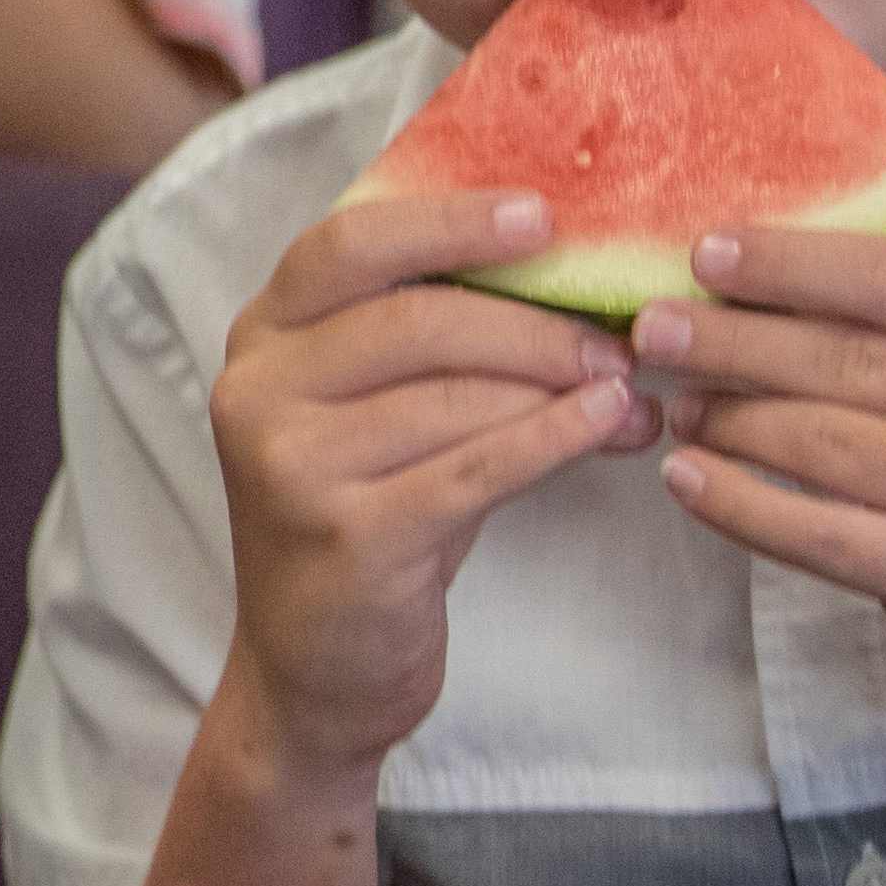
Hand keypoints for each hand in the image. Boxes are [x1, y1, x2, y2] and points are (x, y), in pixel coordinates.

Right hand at [206, 192, 647, 783]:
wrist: (313, 669)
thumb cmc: (367, 518)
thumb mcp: (369, 414)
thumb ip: (424, 341)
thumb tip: (561, 271)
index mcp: (260, 338)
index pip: (346, 245)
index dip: (446, 223)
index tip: (541, 216)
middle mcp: (257, 391)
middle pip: (414, 320)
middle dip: (534, 326)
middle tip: (620, 343)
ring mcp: (291, 466)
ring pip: (455, 396)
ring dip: (562, 391)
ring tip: (628, 399)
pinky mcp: (348, 536)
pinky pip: (475, 468)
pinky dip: (554, 440)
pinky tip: (609, 429)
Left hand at [641, 226, 885, 710]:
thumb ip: (877, 327)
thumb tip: (740, 269)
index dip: (794, 265)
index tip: (705, 256)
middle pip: (850, 361)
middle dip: (736, 342)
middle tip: (654, 330)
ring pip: (827, 441)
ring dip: (733, 419)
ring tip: (679, 409)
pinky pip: (823, 536)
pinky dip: (740, 503)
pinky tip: (685, 476)